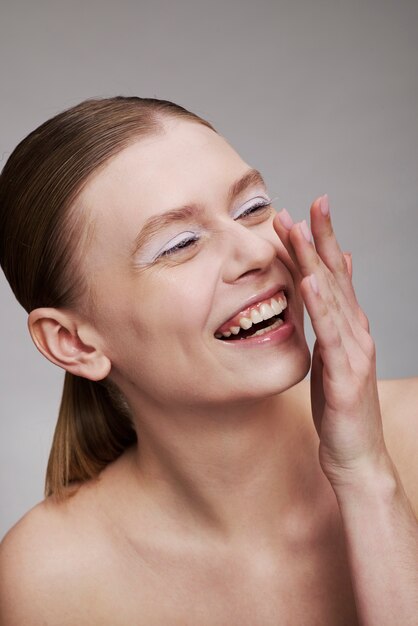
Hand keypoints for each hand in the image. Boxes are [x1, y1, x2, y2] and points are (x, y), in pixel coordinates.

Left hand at [273, 195, 390, 489]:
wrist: (355, 455)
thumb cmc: (339, 407)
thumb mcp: (333, 357)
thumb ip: (330, 323)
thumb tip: (322, 291)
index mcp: (349, 327)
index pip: (334, 275)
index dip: (322, 241)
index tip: (309, 208)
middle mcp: (356, 331)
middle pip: (335, 277)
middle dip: (319, 238)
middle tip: (307, 203)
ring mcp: (355, 351)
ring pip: (332, 297)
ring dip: (313, 260)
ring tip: (296, 229)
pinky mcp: (347, 374)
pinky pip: (331, 334)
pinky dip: (320, 305)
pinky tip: (308, 281)